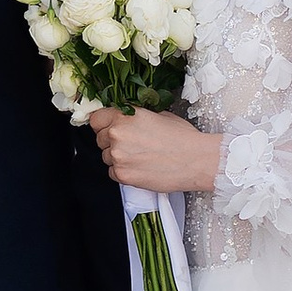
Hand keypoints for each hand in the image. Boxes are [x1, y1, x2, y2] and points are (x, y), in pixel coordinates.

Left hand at [86, 107, 223, 193]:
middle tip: (131, 144)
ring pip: (106, 156)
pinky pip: (113, 172)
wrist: (195, 160)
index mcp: (125, 116)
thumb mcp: (158, 115)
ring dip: (117, 157)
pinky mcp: (123, 175)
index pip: (96, 119)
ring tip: (139, 157)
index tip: (108, 127)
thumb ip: (135, 116)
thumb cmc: (183, 138)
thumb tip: (125, 119)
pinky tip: (140, 167)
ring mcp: (118, 156)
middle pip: (99, 138)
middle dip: (111, 141)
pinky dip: (123, 171)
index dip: (103, 123)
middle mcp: (117, 134)